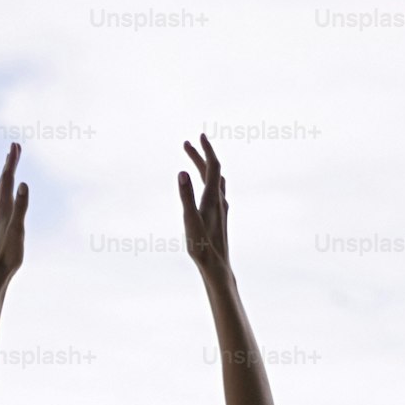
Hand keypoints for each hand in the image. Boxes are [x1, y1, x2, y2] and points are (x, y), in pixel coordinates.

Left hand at [0, 141, 27, 282]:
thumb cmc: (8, 254)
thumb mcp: (18, 229)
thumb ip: (22, 206)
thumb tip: (24, 183)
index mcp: (4, 208)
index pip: (8, 179)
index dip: (12, 162)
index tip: (16, 145)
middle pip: (2, 182)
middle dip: (9, 164)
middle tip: (14, 147)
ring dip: (4, 177)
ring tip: (8, 167)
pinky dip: (2, 193)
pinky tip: (2, 198)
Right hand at [178, 133, 231, 280]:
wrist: (217, 267)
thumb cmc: (202, 247)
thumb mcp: (190, 221)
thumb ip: (186, 196)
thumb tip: (182, 172)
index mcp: (212, 198)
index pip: (212, 166)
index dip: (205, 150)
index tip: (198, 137)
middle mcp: (220, 201)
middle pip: (213, 171)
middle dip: (201, 156)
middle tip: (187, 145)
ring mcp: (222, 210)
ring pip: (216, 181)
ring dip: (206, 169)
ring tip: (196, 162)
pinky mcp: (221, 219)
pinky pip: (217, 193)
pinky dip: (210, 182)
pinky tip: (209, 189)